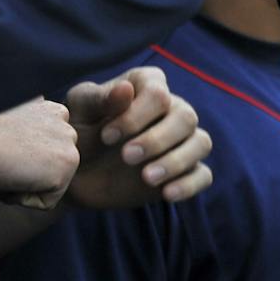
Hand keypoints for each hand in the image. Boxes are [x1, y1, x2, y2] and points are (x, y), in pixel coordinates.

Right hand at [0, 97, 81, 209]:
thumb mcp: (0, 127)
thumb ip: (20, 133)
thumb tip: (25, 153)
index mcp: (44, 107)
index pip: (39, 152)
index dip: (12, 158)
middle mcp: (63, 119)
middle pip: (46, 169)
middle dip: (20, 172)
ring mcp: (68, 142)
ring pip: (47, 185)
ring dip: (20, 185)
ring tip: (1, 164)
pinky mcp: (67, 165)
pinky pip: (46, 202)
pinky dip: (22, 198)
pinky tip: (7, 176)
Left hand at [66, 65, 213, 209]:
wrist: (77, 172)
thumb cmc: (78, 131)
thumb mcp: (80, 112)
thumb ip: (100, 98)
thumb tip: (126, 89)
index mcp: (148, 86)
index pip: (158, 93)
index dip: (136, 115)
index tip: (106, 136)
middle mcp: (172, 109)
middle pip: (186, 117)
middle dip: (157, 139)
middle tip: (126, 157)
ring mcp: (182, 142)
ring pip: (200, 143)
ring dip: (176, 161)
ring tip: (147, 178)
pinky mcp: (185, 171)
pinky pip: (203, 175)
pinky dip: (189, 184)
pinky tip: (165, 194)